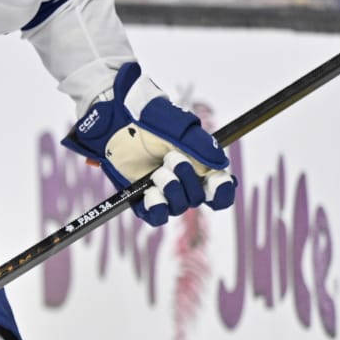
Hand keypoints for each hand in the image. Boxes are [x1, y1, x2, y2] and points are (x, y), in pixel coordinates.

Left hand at [62, 62, 235, 225]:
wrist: (117, 122)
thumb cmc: (150, 121)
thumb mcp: (179, 129)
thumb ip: (202, 145)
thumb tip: (222, 164)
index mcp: (199, 166)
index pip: (219, 190)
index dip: (221, 191)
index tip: (215, 181)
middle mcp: (183, 183)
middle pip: (198, 198)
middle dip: (187, 178)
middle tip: (172, 158)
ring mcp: (163, 193)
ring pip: (179, 208)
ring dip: (171, 189)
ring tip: (157, 171)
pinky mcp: (142, 200)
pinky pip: (157, 217)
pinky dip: (157, 208)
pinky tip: (151, 192)